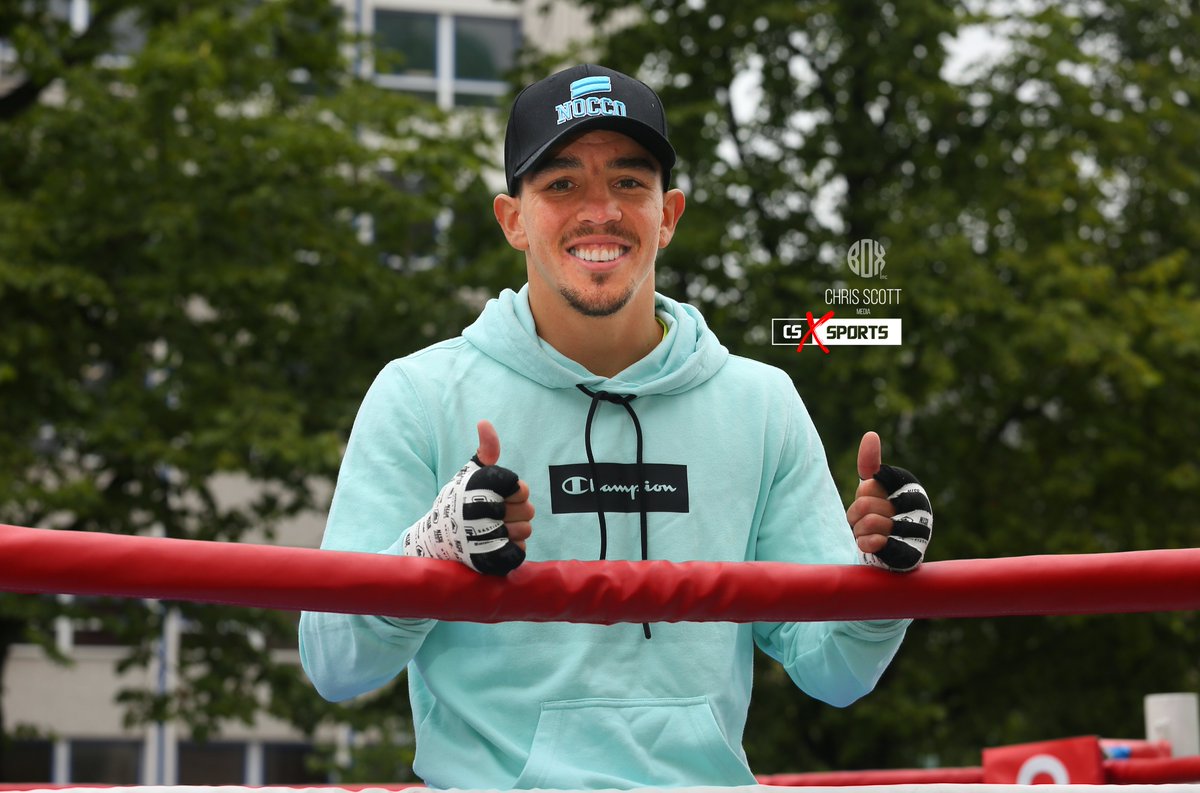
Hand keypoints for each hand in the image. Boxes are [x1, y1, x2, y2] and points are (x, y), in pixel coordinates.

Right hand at [473, 420, 534, 555]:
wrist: (438, 539)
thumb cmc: (460, 502)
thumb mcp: (471, 473)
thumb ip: (486, 450)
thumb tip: (484, 422)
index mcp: (481, 487)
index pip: (522, 487)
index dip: (516, 491)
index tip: (501, 495)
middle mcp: (480, 510)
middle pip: (528, 510)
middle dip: (517, 512)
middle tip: (498, 514)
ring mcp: (484, 537)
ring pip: (525, 531)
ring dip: (514, 531)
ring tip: (495, 530)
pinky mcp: (489, 559)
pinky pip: (519, 551)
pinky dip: (512, 549)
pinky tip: (497, 545)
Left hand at [845, 431, 931, 572]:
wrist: (894, 549)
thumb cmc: (882, 512)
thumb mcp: (874, 488)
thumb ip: (871, 464)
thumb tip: (871, 434)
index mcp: (909, 485)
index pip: (871, 483)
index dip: (865, 492)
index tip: (872, 496)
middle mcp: (918, 506)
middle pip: (864, 502)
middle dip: (857, 514)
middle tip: (868, 519)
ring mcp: (916, 530)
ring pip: (869, 522)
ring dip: (861, 530)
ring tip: (872, 532)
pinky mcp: (908, 553)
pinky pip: (874, 543)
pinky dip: (865, 543)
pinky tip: (872, 543)